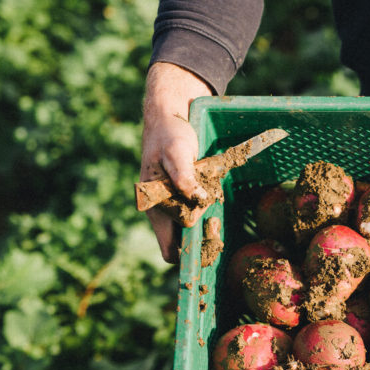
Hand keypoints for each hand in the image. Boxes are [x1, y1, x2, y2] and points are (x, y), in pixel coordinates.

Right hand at [140, 62, 212, 262]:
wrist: (167, 117)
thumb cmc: (169, 135)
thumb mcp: (177, 153)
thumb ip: (185, 177)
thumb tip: (197, 199)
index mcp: (155, 209)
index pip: (169, 250)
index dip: (186, 252)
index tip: (206, 237)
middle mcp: (161, 212)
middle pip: (185, 239)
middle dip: (202, 228)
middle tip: (214, 207)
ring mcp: (170, 204)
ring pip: (192, 225)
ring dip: (206, 216)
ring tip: (212, 194)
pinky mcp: (180, 195)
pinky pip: (195, 210)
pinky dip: (206, 205)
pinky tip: (212, 190)